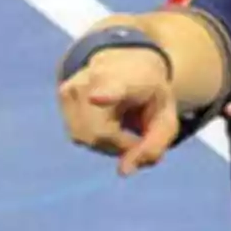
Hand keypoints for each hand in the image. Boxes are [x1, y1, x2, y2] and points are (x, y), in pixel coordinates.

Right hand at [57, 48, 178, 176]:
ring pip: (88, 137)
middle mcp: (97, 76)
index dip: (106, 95)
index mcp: (130, 78)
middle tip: (137, 133)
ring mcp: (76, 83)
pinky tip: (105, 117)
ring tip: (121, 119)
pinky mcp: (63, 93)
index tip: (96, 97)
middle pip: (103, 134)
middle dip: (121, 144)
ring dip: (108, 141)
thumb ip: (154, 145)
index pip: (115, 87)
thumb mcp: (166, 117)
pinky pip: (79, 134)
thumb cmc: (150, 93)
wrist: (128, 57)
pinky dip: (95, 135)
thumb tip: (123, 172)